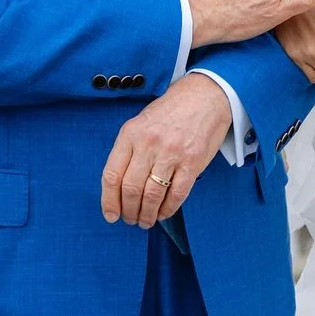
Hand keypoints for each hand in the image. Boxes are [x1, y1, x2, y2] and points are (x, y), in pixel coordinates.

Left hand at [100, 74, 231, 229]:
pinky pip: (176, 194)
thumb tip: (120, 187)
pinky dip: (168, 209)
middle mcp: (149, 143)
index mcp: (131, 133)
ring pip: (152, 195)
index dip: (109, 201)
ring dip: (147, 214)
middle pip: (131, 189)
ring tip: (146, 220)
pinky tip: (164, 213)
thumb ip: (130, 150)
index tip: (111, 215)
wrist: (205, 95)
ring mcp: (172, 153)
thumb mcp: (142, 122)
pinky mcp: (193, 161)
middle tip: (131, 219)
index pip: (112, 175)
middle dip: (129, 211)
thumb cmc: (172, 110)